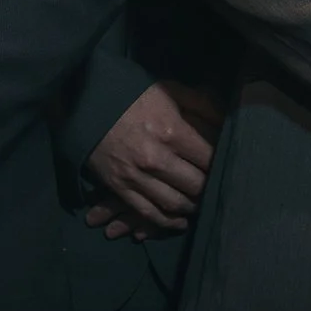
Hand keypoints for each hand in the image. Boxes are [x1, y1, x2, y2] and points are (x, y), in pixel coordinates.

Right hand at [85, 82, 218, 239]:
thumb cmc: (131, 95)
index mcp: (172, 131)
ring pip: (176, 204)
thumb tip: (227, 123)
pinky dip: (168, 222)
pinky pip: (149, 213)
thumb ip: (201, 104)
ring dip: (192, 206)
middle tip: (217, 187)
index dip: (222, 163)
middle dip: (210, 187)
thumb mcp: (169, 89)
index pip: (210, 158)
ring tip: (200, 202)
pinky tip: (180, 221)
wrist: (83, 101)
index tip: (227, 165)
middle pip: (197, 185)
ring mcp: (136, 177)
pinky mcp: (120, 188)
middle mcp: (156, 159)